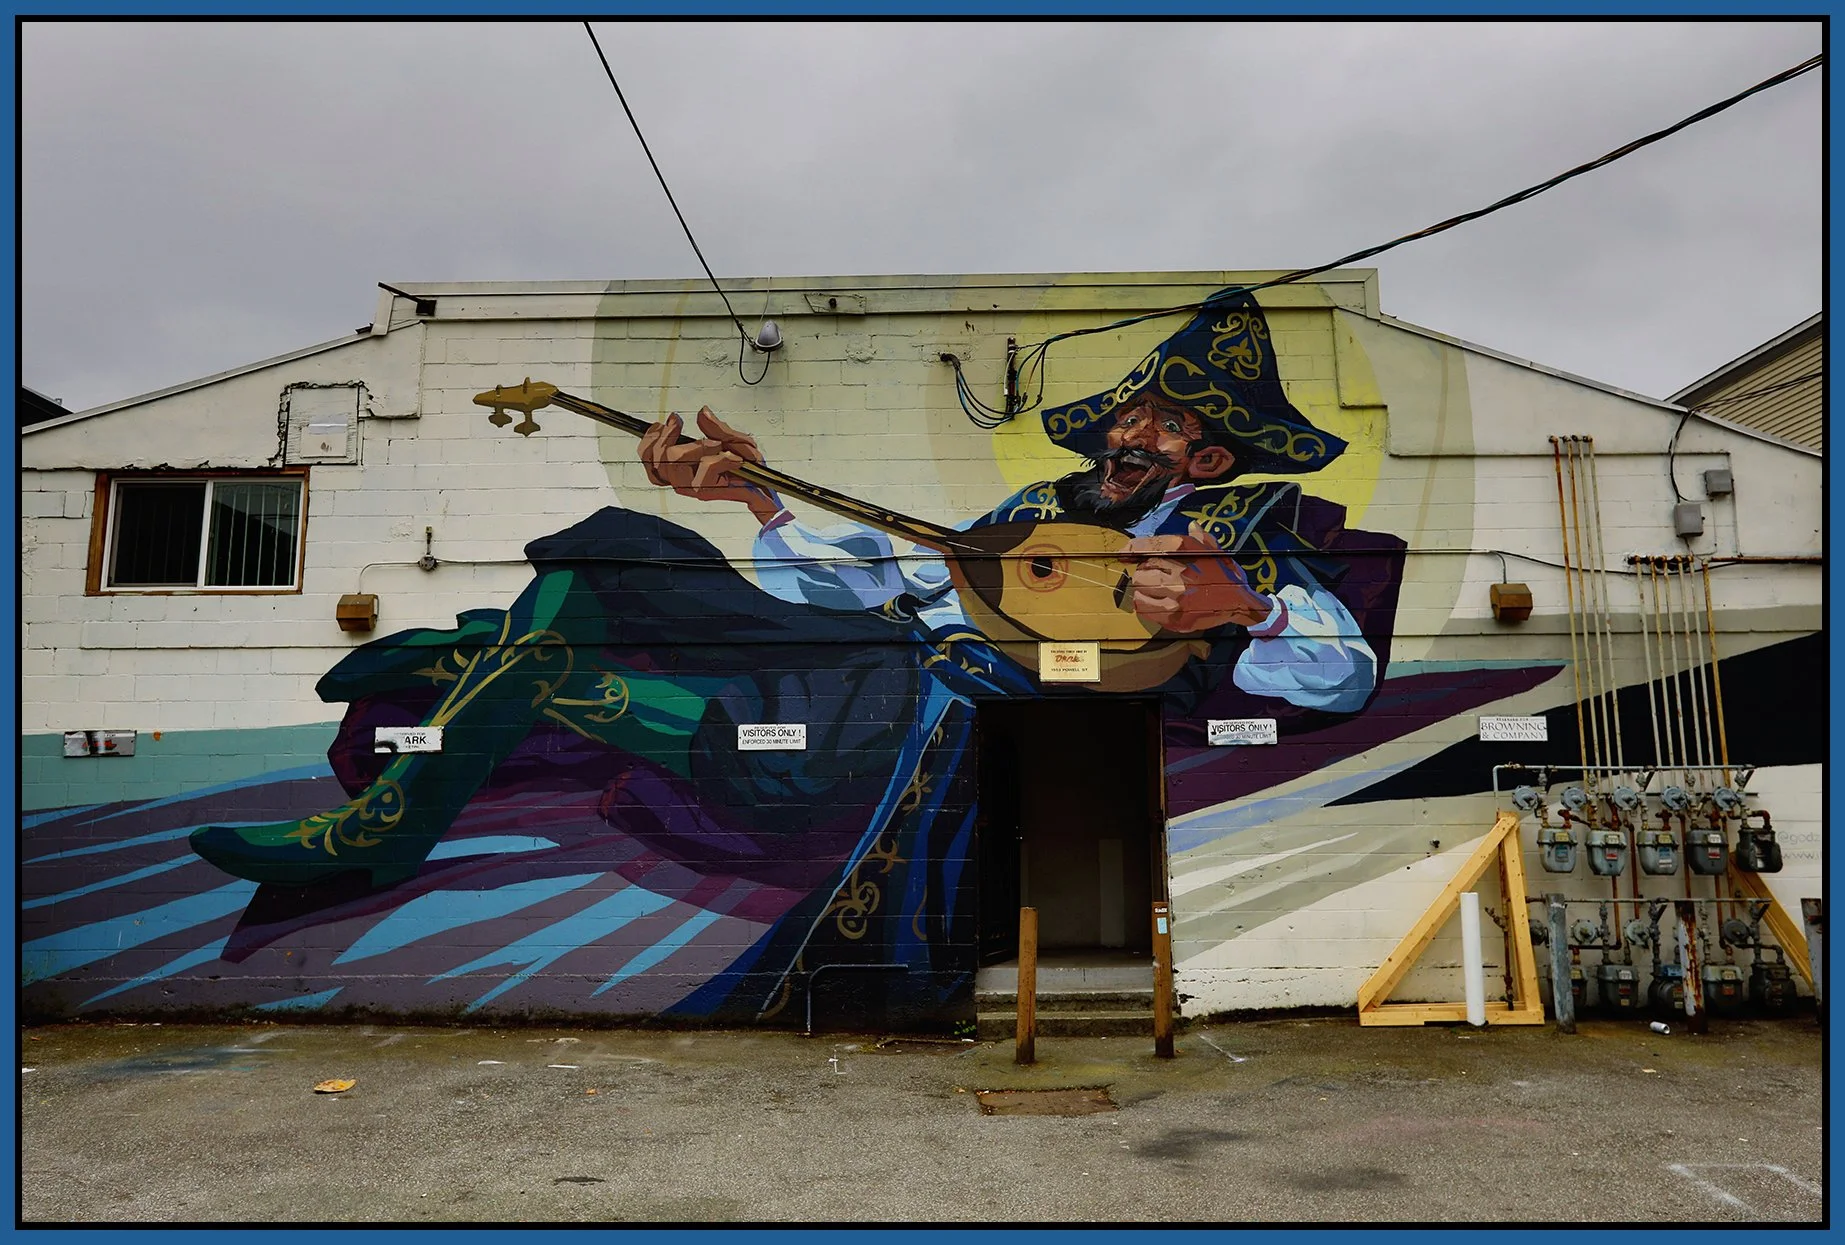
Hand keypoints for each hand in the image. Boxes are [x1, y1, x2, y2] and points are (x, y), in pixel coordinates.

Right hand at [637, 407, 781, 522]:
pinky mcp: (707, 493)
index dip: (650, 438)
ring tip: (715, 444)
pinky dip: (719, 459)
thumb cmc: (748, 467)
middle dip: (669, 436)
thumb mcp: (735, 440)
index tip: (667, 420)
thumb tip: (702, 412)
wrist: (765, 488)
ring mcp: (693, 487)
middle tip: (681, 424)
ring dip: (697, 446)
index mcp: (682, 466)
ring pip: (676, 462)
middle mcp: (682, 478)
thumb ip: (717, 428)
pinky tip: (732, 458)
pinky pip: (704, 470)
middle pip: (659, 458)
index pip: (648, 457)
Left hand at [1121, 521, 1272, 632]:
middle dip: (1145, 574)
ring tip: (1157, 591)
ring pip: (1140, 590)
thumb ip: (1200, 538)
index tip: (1123, 554)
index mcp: (1185, 551)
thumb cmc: (1226, 576)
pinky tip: (1156, 603)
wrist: (1240, 604)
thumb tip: (1192, 525)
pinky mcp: (1174, 617)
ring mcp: (1175, 596)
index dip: (1130, 550)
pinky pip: (1144, 609)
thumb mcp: (1215, 551)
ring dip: (1144, 590)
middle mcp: (1178, 572)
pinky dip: (1146, 605)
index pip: (1146, 546)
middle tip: (1157, 578)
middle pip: (1141, 571)